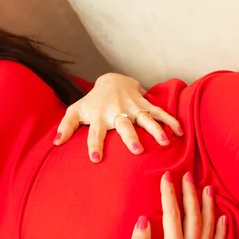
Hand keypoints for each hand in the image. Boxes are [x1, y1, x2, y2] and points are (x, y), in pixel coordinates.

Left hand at [53, 73, 183, 162]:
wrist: (110, 80)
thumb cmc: (92, 101)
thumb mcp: (76, 111)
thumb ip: (66, 127)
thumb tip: (57, 143)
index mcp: (99, 117)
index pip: (95, 133)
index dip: (95, 145)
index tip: (96, 158)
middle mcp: (116, 112)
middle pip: (123, 125)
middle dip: (130, 137)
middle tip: (137, 150)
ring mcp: (132, 107)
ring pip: (145, 118)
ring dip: (155, 129)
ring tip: (165, 142)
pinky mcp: (145, 103)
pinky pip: (159, 112)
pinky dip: (171, 120)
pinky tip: (181, 132)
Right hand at [124, 172, 226, 238]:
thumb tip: (144, 218)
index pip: (172, 215)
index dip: (169, 193)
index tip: (166, 176)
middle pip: (193, 217)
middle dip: (190, 193)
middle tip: (188, 175)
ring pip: (208, 228)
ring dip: (208, 207)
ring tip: (208, 188)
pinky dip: (221, 231)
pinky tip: (223, 219)